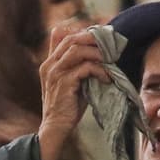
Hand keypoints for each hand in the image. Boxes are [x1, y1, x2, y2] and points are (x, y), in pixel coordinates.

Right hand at [38, 26, 109, 159]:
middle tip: (109, 46)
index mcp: (50, 62)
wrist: (56, 128)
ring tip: (110, 61)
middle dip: (92, 39)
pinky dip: (99, 70)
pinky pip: (85, 68)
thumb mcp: (73, 84)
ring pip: (77, 50)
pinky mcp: (64, 83)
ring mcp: (55, 72)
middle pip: (71, 38)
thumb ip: (81, 69)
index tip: (97, 38)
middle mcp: (50, 64)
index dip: (78, 31)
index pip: (59, 33)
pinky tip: (107, 78)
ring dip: (97, 54)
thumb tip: (101, 58)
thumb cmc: (67, 108)